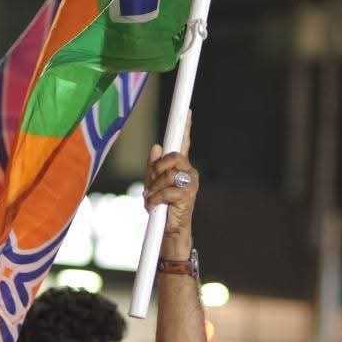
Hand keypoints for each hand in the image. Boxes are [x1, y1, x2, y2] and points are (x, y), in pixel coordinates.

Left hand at [144, 117, 197, 248]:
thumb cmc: (162, 207)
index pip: (183, 143)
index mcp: (182, 166)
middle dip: (156, 169)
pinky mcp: (188, 194)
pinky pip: (166, 190)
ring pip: (167, 174)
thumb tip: (155, 147)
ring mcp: (191, 182)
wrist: (170, 230)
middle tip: (150, 184)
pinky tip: (154, 206)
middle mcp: (190, 171)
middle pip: (172, 156)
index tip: (187, 111)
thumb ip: (154, 167)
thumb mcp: (153, 184)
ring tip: (151, 200)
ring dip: (153, 188)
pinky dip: (155, 199)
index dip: (185, 127)